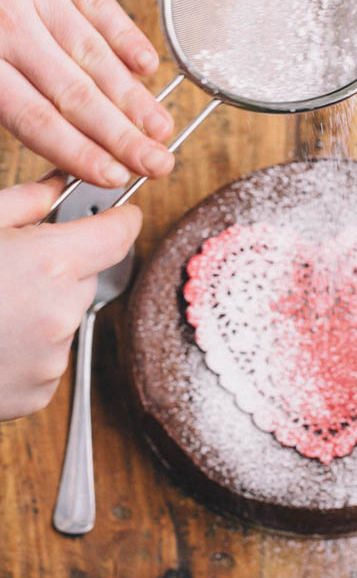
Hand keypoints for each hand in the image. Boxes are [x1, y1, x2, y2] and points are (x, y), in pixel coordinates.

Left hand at [0, 0, 174, 186]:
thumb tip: (35, 127)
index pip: (37, 117)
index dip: (80, 151)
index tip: (113, 177)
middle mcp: (12, 25)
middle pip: (77, 94)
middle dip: (123, 137)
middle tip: (158, 165)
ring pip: (95, 55)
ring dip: (134, 97)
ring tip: (162, 129)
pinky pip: (99, 2)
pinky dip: (127, 36)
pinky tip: (148, 67)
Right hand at [0, 174, 141, 419]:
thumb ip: (26, 200)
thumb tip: (58, 185)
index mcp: (52, 263)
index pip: (120, 233)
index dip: (120, 218)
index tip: (119, 215)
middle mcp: (62, 313)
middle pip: (88, 276)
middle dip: (62, 265)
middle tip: (15, 267)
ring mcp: (53, 358)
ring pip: (66, 316)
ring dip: (44, 306)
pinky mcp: (39, 391)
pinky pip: (50, 356)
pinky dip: (30, 346)